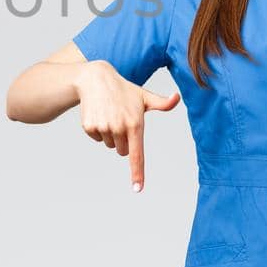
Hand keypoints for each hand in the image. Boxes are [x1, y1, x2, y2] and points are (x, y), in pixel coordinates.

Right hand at [72, 60, 181, 192]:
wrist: (96, 78)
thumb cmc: (124, 89)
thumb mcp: (144, 96)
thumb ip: (162, 103)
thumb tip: (177, 98)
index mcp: (135, 124)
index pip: (137, 155)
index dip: (137, 173)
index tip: (137, 188)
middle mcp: (119, 128)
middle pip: (122, 150)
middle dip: (123, 139)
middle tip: (121, 119)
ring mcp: (103, 127)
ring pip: (109, 145)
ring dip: (110, 134)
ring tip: (110, 114)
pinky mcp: (89, 127)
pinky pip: (97, 138)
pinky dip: (98, 130)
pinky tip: (99, 114)